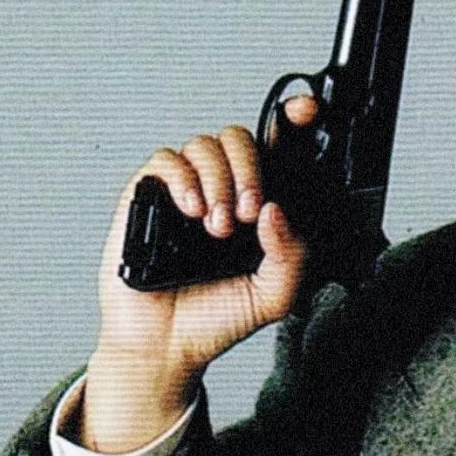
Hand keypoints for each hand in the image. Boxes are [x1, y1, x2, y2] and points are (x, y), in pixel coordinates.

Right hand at [81, 99, 316, 450]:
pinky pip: (166, 160)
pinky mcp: (148, 196)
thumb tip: (275, 210)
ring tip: (216, 227)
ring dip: (218, 181)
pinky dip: (184, 179)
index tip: (307, 110)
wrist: (167, 345)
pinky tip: (191, 211)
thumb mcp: (274, 294)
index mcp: (257, 205)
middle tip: (246, 214)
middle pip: (241, 138)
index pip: (277, 152)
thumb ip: (291, 254)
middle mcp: (222, 189)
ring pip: (205, 144)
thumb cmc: (217, 319)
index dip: (292, 121)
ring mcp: (185, 190)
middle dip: (250, 169)